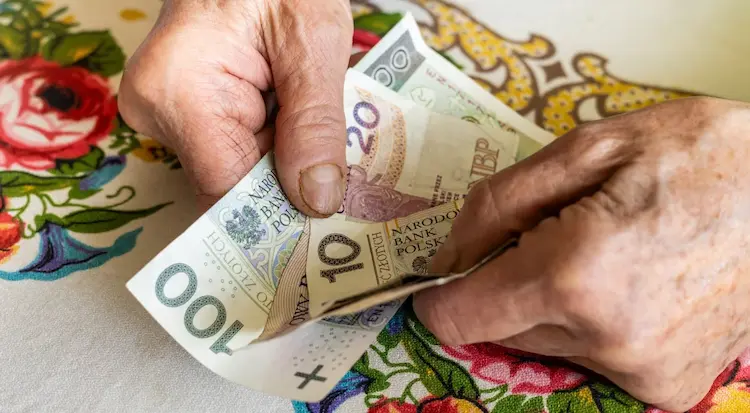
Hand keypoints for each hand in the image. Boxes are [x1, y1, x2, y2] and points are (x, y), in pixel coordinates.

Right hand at [118, 0, 351, 214]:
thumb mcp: (311, 38)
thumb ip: (315, 121)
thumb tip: (317, 201)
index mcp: (178, 91)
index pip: (226, 187)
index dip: (279, 213)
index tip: (330, 227)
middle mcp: (159, 110)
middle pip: (234, 182)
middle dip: (294, 181)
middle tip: (350, 178)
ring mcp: (170, 111)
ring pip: (242, 167)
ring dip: (291, 157)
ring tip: (328, 130)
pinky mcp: (188, 109)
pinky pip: (238, 144)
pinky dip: (279, 139)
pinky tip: (304, 117)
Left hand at [413, 97, 749, 410]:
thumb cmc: (698, 154)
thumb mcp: (586, 149)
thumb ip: (496, 205)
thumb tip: (445, 255)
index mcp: (574, 277)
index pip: (456, 316)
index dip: (442, 291)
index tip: (451, 269)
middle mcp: (606, 340)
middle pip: (500, 327)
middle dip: (508, 283)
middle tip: (555, 234)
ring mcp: (643, 371)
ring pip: (547, 343)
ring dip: (554, 303)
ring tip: (607, 253)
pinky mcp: (669, 385)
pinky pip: (594, 358)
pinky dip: (595, 323)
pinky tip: (635, 281)